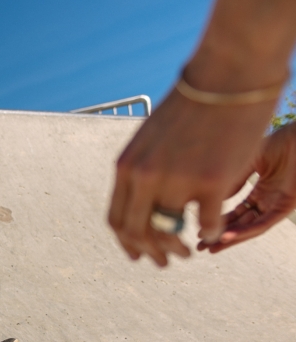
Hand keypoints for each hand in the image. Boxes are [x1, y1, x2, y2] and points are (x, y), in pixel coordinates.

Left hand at [108, 88, 274, 265]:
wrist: (224, 78)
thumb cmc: (187, 108)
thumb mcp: (148, 139)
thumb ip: (139, 171)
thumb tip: (138, 206)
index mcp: (126, 166)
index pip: (116, 219)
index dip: (126, 243)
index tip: (137, 255)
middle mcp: (145, 176)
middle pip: (136, 232)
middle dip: (148, 253)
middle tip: (162, 262)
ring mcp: (178, 180)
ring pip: (168, 234)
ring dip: (175, 250)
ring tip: (185, 253)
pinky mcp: (213, 182)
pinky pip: (207, 223)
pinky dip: (210, 232)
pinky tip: (212, 230)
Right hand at [198, 122, 295, 252]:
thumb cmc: (277, 142)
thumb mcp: (244, 161)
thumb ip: (230, 181)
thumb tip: (211, 199)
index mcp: (260, 191)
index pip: (236, 212)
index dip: (218, 221)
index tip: (198, 229)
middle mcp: (268, 201)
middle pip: (241, 223)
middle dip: (220, 235)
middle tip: (200, 246)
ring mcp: (277, 204)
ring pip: (250, 228)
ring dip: (230, 239)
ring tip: (210, 247)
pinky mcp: (286, 206)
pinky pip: (263, 223)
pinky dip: (244, 232)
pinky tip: (226, 236)